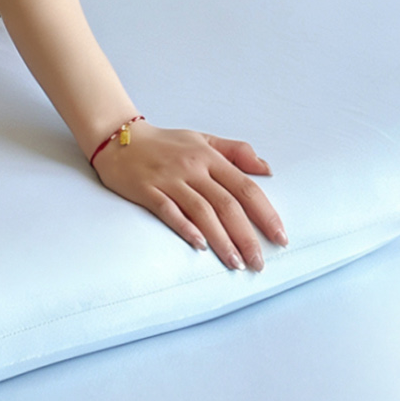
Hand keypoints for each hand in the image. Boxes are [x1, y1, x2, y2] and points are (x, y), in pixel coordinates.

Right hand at [91, 122, 288, 270]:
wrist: (119, 138)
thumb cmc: (165, 143)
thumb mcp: (204, 139)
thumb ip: (237, 151)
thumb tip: (267, 169)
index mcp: (210, 157)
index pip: (245, 188)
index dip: (266, 214)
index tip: (280, 237)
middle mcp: (193, 168)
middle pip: (227, 205)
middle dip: (247, 236)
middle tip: (259, 262)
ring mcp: (169, 179)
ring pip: (202, 212)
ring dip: (221, 240)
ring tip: (236, 263)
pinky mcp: (147, 190)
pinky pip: (169, 211)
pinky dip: (185, 228)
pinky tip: (200, 246)